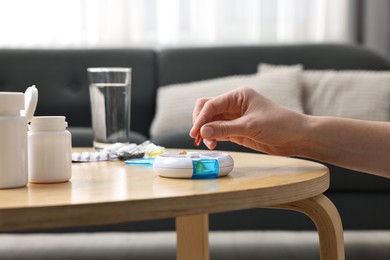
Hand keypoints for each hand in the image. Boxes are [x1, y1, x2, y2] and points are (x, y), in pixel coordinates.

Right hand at [190, 87, 307, 155]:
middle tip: (198, 138)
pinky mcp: (237, 130)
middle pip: (207, 110)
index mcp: (238, 96)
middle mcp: (234, 105)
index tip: (195, 133)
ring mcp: (235, 118)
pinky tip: (212, 145)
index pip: (212, 104)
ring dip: (206, 132)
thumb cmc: (280, 125)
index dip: (200, 118)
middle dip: (200, 122)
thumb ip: (225, 129)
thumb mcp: (251, 126)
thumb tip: (202, 132)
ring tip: (208, 145)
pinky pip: (218, 131)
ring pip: (211, 122)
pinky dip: (212, 137)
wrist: (297, 137)